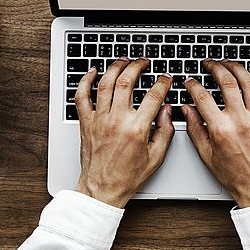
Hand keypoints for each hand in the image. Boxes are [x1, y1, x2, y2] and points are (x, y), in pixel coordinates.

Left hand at [74, 58, 174, 207]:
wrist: (102, 189)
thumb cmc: (127, 176)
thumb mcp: (156, 157)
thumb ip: (165, 131)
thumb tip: (168, 111)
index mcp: (137, 129)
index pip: (153, 96)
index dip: (162, 82)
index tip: (165, 78)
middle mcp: (117, 120)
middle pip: (127, 81)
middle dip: (138, 66)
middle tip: (144, 62)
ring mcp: (99, 119)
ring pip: (105, 83)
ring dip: (115, 67)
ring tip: (124, 61)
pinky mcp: (86, 122)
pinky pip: (81, 96)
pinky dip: (86, 80)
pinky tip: (93, 72)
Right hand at [182, 59, 249, 207]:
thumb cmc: (234, 174)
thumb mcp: (206, 153)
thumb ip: (194, 128)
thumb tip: (186, 109)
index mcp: (221, 129)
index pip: (203, 97)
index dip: (193, 85)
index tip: (190, 81)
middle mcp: (241, 120)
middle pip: (226, 82)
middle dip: (215, 67)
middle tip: (209, 64)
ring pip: (248, 82)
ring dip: (237, 67)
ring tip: (229, 63)